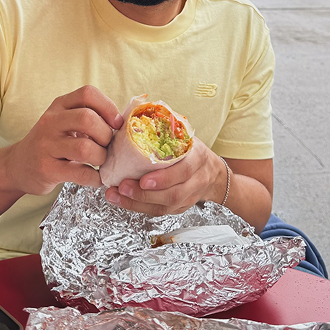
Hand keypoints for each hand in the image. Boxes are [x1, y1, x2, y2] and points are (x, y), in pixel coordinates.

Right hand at [2, 86, 122, 195]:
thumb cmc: (51, 143)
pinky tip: (95, 177)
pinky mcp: (46, 169)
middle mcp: (50, 121)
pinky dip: (95, 177)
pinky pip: (80, 173)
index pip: (87, 93)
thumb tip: (125, 123)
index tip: (117, 123)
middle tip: (108, 145)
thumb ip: (89, 117)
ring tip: (100, 161)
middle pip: (87, 119)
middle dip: (106, 135)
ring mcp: (46, 145)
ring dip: (101, 157)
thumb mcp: (64, 122)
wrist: (18, 166)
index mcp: (59, 105)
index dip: (108, 107)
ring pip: (85, 148)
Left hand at [104, 137, 227, 216]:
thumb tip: (133, 117)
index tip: (144, 179)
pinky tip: (122, 201)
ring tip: (116, 195)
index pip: (184, 170)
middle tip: (123, 187)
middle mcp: (196, 181)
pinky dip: (139, 208)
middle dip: (145, 194)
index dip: (165, 178)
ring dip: (137, 203)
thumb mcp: (185, 136)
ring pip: (165, 207)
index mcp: (198, 158)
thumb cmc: (192, 151)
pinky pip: (159, 212)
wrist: (213, 174)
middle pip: (173, 194)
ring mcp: (188, 198)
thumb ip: (165, 130)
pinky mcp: (179, 209)